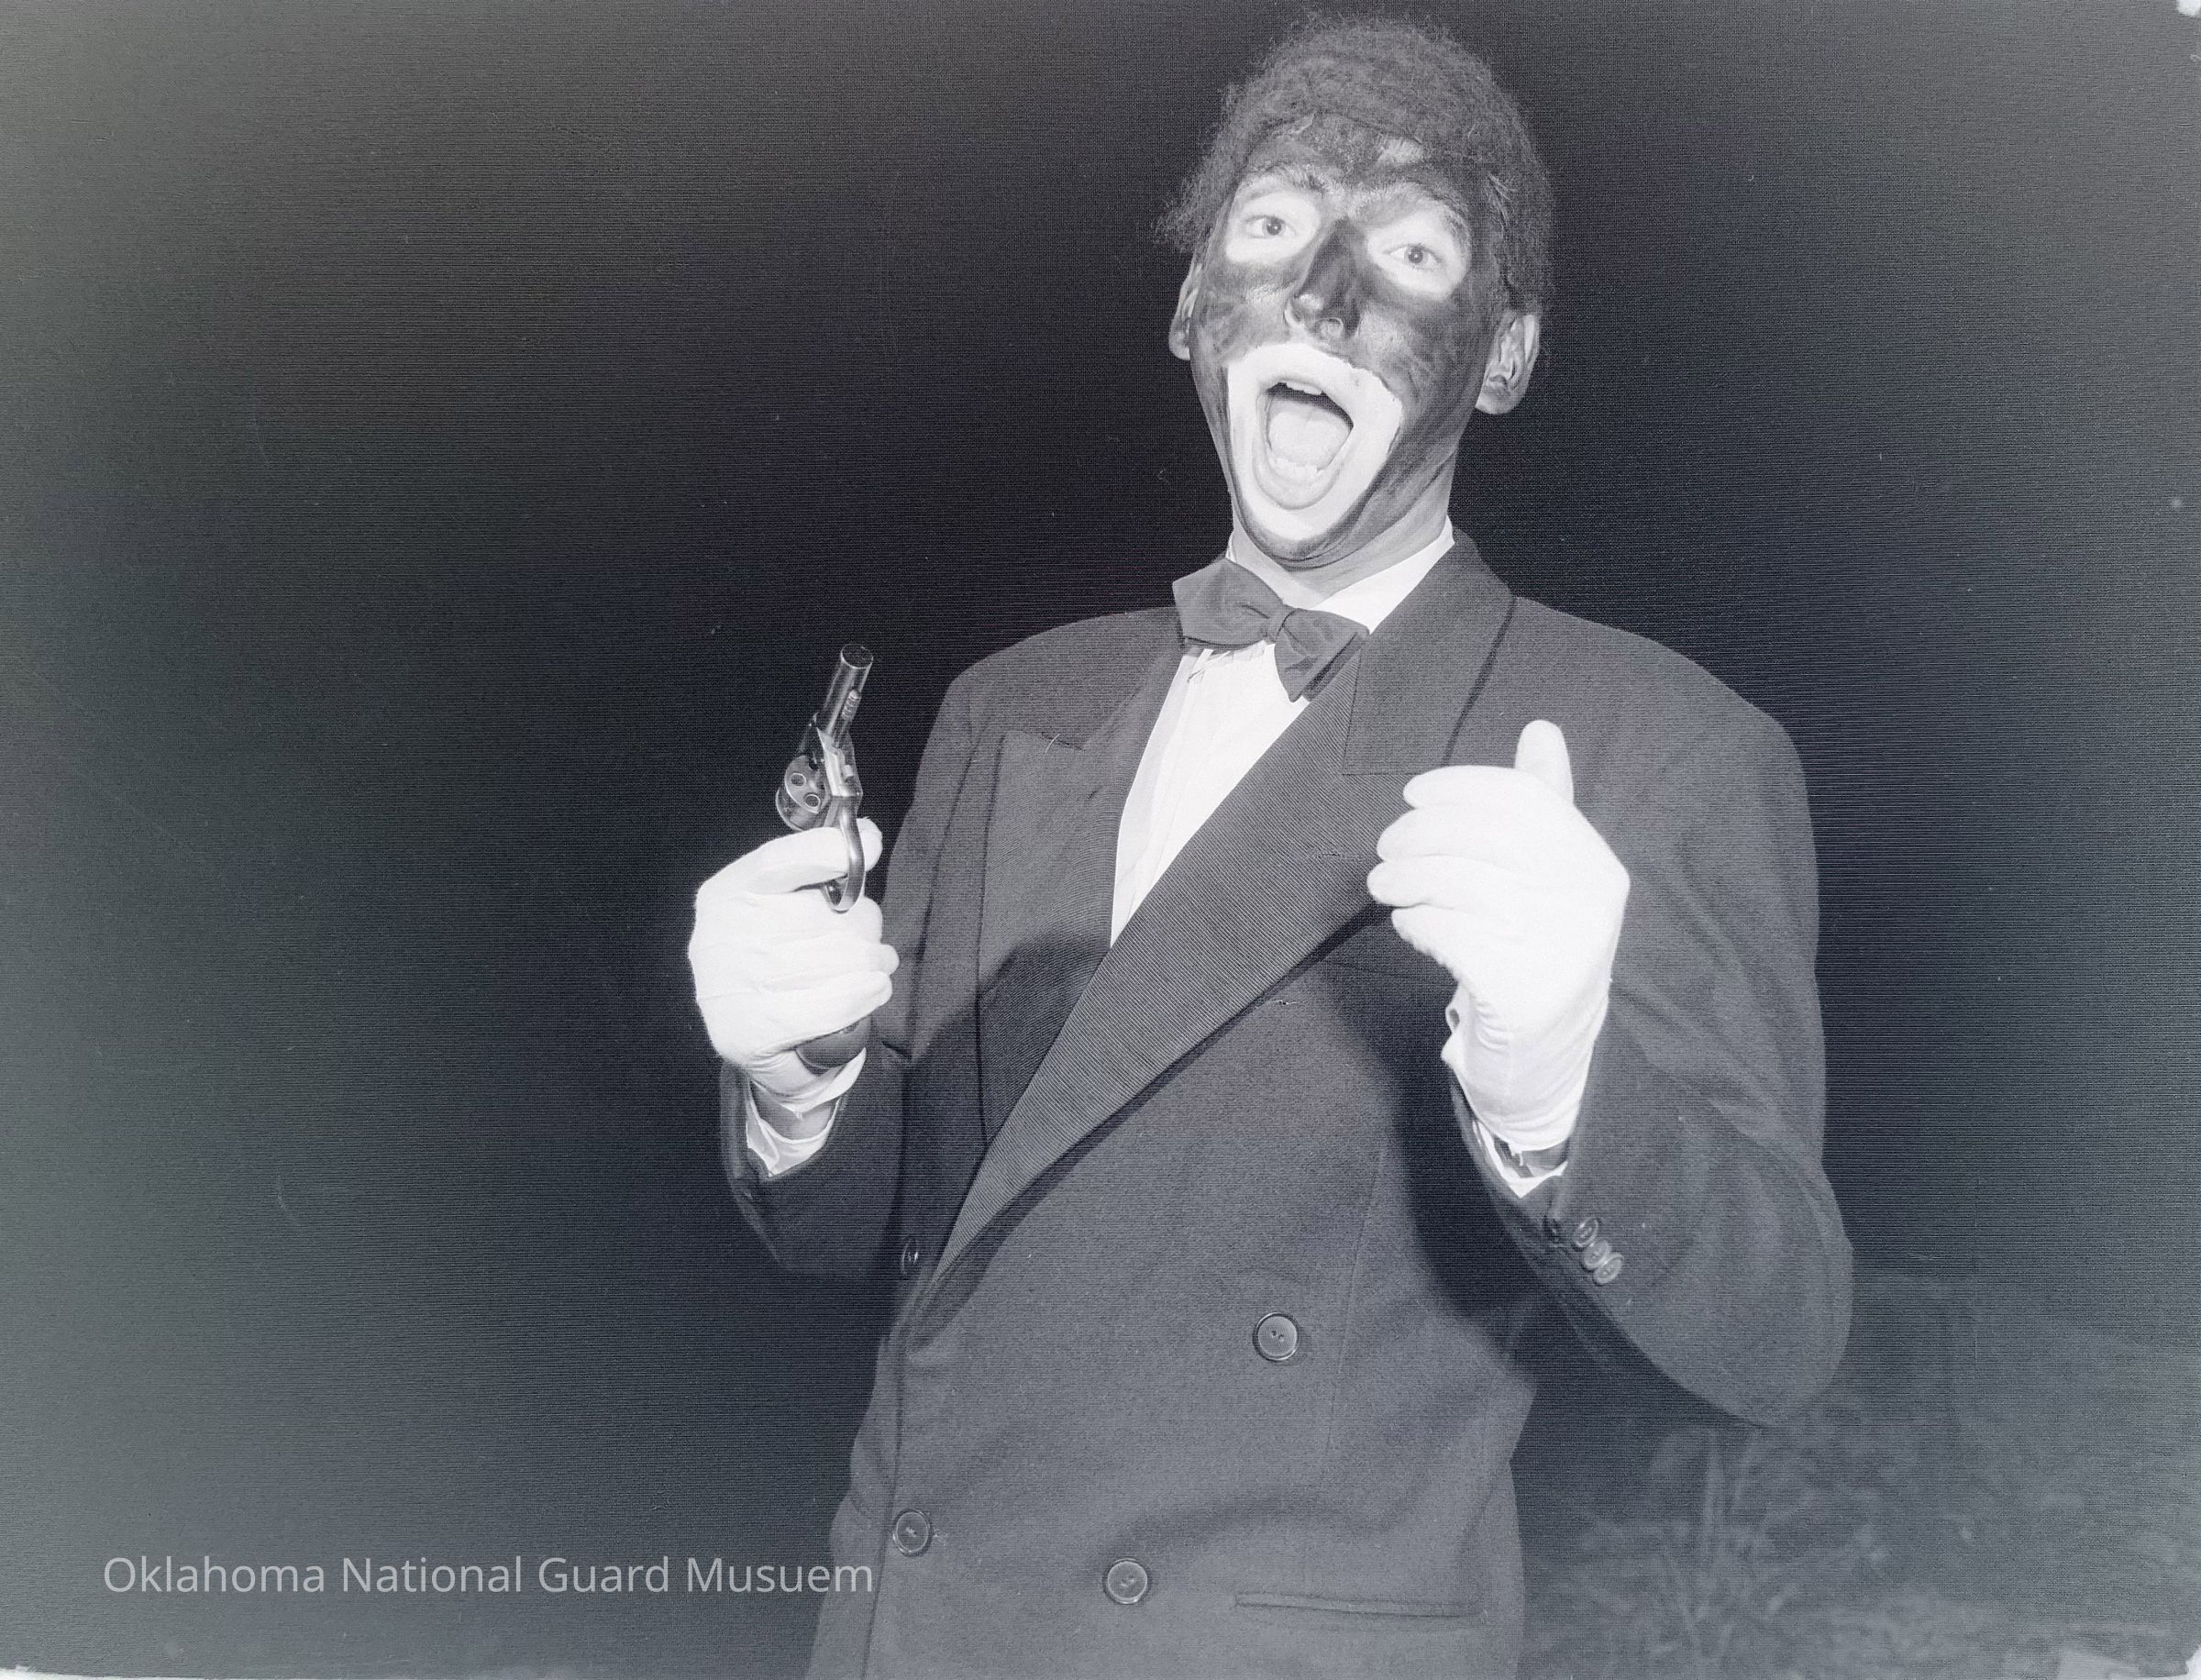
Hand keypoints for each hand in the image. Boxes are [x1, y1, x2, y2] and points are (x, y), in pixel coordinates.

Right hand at [688, 819, 895, 1101]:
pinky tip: (871, 991)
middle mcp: (719, 936)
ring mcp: (730, 987)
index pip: (778, 861)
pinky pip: (832, 1004)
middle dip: (863, 929)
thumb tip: (867, 837)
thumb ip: (823, 872)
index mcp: (727, 894)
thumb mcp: (792, 908)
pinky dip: (863, 996)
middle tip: (872, 945)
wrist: (761, 1047)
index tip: (870, 843)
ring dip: (870, 965)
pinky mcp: (750, 1034)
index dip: (828, 851)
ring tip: (872, 970)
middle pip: (818, 914)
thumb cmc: (785, 965)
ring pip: (835, 958)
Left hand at [1365, 721, 1627, 1146]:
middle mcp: (1589, 902)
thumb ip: (1544, 806)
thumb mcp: (1548, 876)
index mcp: (1595, 863)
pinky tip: (1409, 923)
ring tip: (1383, 885)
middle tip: (1385, 847)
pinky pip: (1451, 935)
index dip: (1460, 787)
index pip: (1523, 799)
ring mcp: (1561, 948)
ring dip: (1406, 878)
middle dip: (1421, 833)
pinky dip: (1417, 922)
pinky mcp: (1524, 991)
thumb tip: (1541, 728)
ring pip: (1461, 885)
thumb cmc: (1535, 945)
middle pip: (1486, 837)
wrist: (1547, 1051)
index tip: (1413, 794)